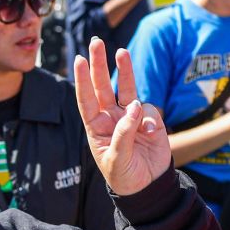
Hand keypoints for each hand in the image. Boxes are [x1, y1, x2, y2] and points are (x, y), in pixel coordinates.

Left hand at [73, 37, 170, 195]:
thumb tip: (134, 106)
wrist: (147, 186)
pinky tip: (150, 133)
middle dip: (99, 64)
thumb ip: (124, 134)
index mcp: (96, 126)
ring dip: (124, 70)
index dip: (82, 80)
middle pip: (103, 86)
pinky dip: (149, 118)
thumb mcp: (116, 159)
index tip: (79, 60)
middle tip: (96, 42)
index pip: (86, 99)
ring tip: (121, 52)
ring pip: (126, 88)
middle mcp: (111, 117)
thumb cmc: (123, 175)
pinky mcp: (150, 120)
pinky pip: (149, 111)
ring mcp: (131, 117)